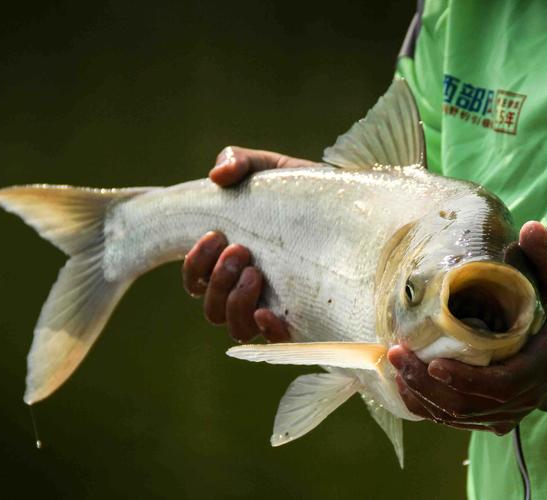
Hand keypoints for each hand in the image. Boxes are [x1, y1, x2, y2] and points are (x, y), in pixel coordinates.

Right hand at [182, 146, 315, 341]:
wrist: (352, 206)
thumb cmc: (304, 191)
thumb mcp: (272, 169)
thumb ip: (240, 162)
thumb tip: (218, 176)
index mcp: (231, 260)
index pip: (195, 280)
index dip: (195, 264)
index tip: (214, 235)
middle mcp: (246, 290)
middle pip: (211, 308)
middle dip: (217, 279)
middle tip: (240, 250)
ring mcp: (273, 306)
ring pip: (235, 327)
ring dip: (236, 303)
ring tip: (256, 273)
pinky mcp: (302, 319)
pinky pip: (274, 340)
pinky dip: (265, 330)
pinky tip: (269, 311)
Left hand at [388, 221, 546, 434]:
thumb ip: (546, 257)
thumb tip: (530, 228)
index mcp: (539, 367)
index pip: (501, 386)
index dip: (466, 380)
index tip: (433, 363)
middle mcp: (523, 398)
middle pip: (470, 405)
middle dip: (428, 384)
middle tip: (396, 353)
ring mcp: (506, 412)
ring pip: (458, 415)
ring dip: (421, 394)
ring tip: (394, 365)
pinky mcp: (491, 415)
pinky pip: (455, 418)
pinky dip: (426, 405)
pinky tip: (403, 383)